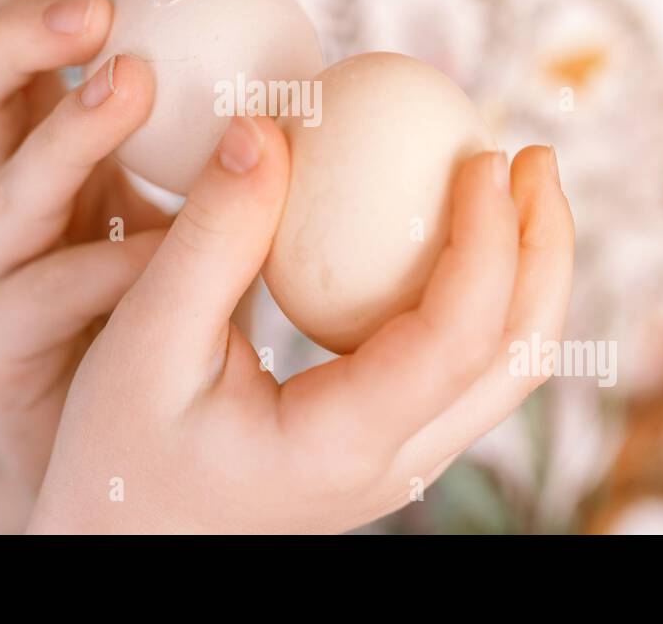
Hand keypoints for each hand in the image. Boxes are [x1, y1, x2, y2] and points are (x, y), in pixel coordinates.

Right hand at [0, 0, 168, 527]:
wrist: (114, 443)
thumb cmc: (157, 305)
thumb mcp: (177, 202)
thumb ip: (204, 139)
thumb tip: (288, 53)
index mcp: (21, 150)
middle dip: (15, 36)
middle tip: (99, 6)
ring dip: (66, 131)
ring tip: (135, 82)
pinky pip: (42, 295)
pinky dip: (108, 264)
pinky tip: (167, 248)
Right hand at [27, 117, 573, 532]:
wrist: (118, 535)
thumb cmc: (117, 445)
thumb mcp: (145, 338)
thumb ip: (211, 236)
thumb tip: (266, 127)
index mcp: (345, 442)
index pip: (460, 338)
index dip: (490, 239)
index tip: (482, 155)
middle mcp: (394, 464)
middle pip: (520, 359)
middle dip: (545, 249)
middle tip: (533, 155)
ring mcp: (396, 462)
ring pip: (504, 368)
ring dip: (524, 270)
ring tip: (508, 183)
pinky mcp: (381, 443)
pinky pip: (460, 364)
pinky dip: (479, 290)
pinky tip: (442, 232)